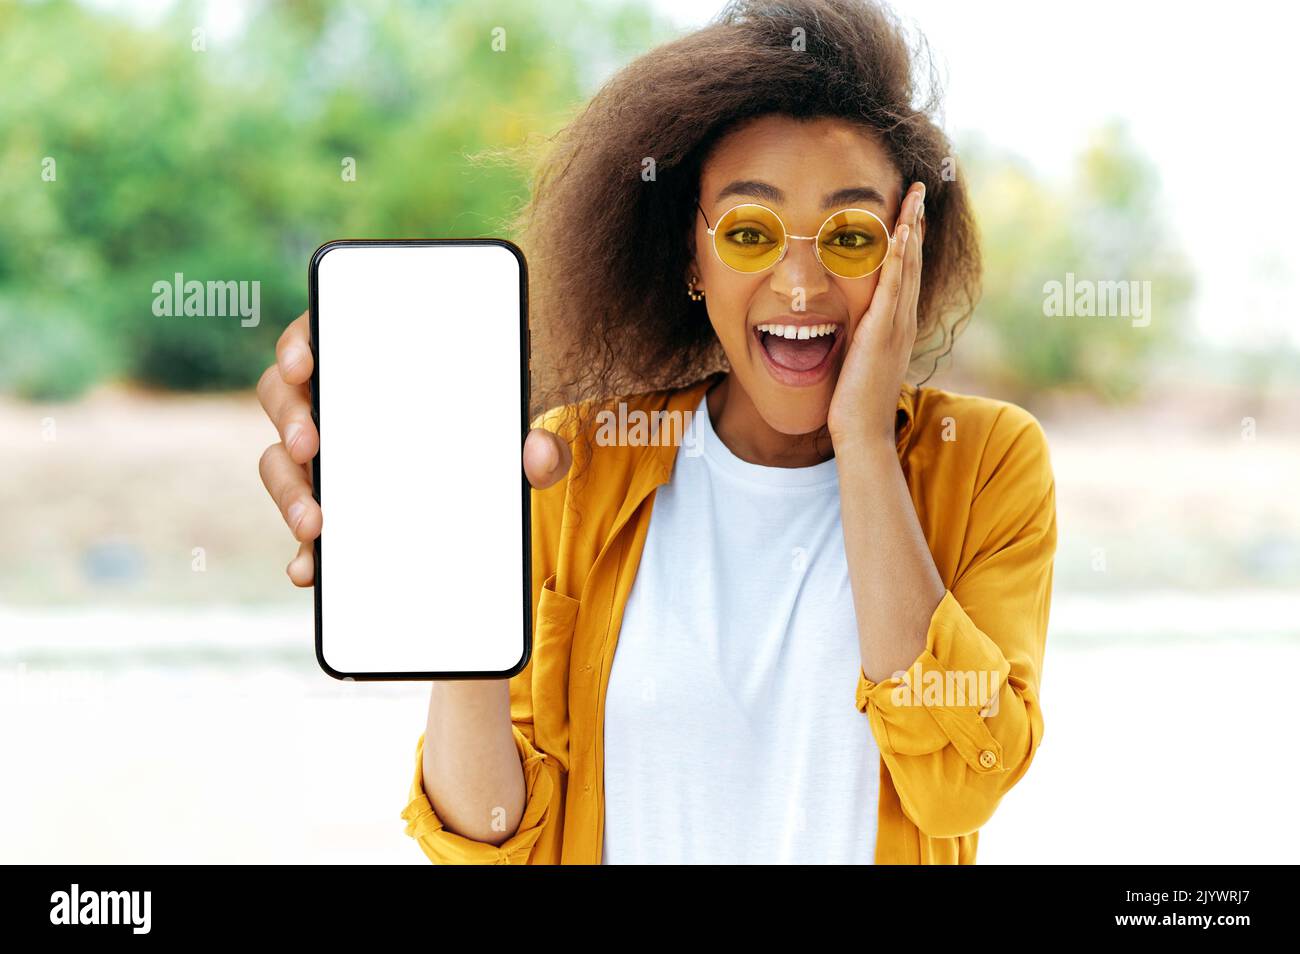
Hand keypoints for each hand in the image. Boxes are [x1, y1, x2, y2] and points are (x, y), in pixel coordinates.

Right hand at [256, 311, 571, 586]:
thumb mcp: (517, 440)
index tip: (303, 364)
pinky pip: (303, 525)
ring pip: (281, 463)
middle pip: (283, 398)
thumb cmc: (487, 438)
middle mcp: (333, 404)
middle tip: (312, 444)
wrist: (482, 493)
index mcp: (368, 364)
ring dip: (288, 491)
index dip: (299, 344)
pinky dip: (305, 551)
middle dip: (290, 419)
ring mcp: (323, 457)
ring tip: (314, 522)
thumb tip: (542, 455)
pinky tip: (312, 569)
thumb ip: (538, 446)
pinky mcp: (327, 505)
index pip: (317, 336)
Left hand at [826, 180, 925, 449]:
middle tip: (918, 190)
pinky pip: (893, 287)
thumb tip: (852, 328)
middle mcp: (903, 321)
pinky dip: (899, 259)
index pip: (905, 273)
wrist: (862, 430)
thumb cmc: (856, 401)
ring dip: (911, 230)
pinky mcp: (882, 332)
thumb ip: (861, 340)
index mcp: (897, 325)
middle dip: (915, 224)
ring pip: (907, 268)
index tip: (910, 213)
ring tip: (914, 198)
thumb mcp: (860, 360)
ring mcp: (896, 325)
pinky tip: (900, 234)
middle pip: (913, 262)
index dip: (909, 241)